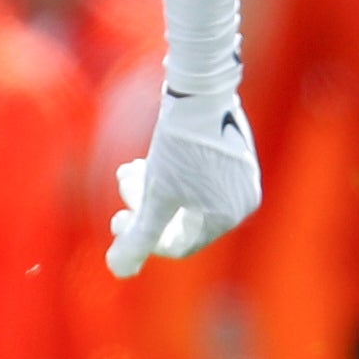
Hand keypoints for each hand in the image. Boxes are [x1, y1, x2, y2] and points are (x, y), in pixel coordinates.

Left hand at [106, 83, 262, 277]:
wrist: (201, 88)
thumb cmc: (180, 145)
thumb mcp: (155, 194)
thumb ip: (139, 236)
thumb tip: (119, 270)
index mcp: (229, 215)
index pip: (180, 243)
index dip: (142, 237)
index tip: (116, 221)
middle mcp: (242, 200)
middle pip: (181, 217)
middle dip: (145, 205)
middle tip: (122, 185)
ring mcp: (240, 175)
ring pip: (185, 194)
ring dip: (153, 186)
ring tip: (130, 167)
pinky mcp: (233, 152)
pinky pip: (197, 175)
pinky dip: (170, 171)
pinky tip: (149, 157)